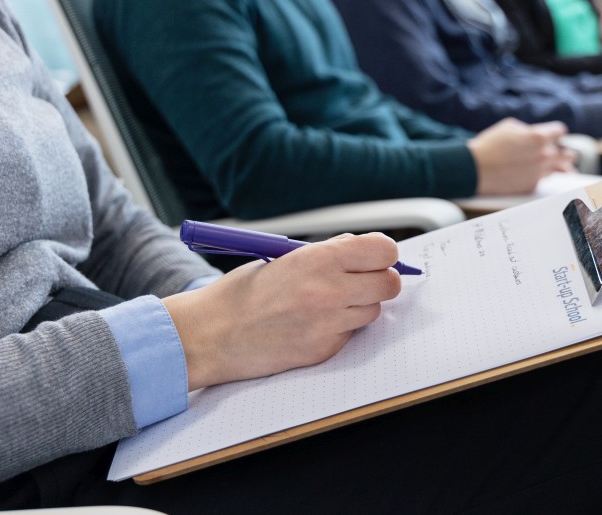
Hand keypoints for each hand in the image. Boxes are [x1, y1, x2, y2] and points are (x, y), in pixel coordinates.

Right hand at [163, 233, 401, 390]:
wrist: (211, 335)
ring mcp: (328, 325)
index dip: (382, 253)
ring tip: (327, 303)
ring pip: (374, 311)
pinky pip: (350, 335)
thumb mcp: (286, 257)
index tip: (375, 257)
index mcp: (319, 259)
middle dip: (379, 280)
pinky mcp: (324, 351)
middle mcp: (329, 291)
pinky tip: (311, 325)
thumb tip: (364, 250)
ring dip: (360, 306)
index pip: (383, 251)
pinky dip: (340, 329)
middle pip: (389, 284)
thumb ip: (328, 253)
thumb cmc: (244, 292)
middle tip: (361, 280)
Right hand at [467, 118, 574, 194]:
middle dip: (566, 152)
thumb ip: (528, 130)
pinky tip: (533, 173)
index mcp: (539, 137)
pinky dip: (539, 176)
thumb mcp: (509, 126)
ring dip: (559, 166)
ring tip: (562, 167)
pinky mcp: (532, 186)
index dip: (556, 132)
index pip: (560, 131)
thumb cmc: (489, 145)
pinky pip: (542, 179)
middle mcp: (544, 156)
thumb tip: (536, 135)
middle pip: (569, 154)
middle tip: (567, 153)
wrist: (474, 169)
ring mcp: (539, 173)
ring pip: (560, 170)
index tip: (556, 134)